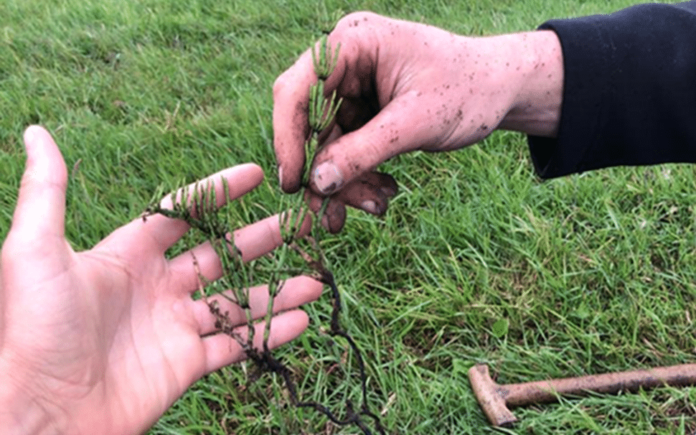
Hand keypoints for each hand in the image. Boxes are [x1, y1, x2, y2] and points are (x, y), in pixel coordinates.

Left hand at [0, 126, 321, 433]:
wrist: (40, 412)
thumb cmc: (33, 329)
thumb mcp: (35, 251)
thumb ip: (47, 191)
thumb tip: (37, 132)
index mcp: (127, 255)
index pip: (182, 213)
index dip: (218, 192)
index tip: (255, 174)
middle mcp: (156, 287)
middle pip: (221, 255)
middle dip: (262, 240)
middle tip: (300, 224)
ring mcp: (174, 326)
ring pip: (237, 301)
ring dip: (277, 291)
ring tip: (315, 280)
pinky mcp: (185, 364)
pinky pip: (236, 344)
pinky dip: (270, 333)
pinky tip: (301, 320)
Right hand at [273, 12, 563, 231]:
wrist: (501, 90)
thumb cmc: (468, 90)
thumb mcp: (416, 123)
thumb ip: (364, 151)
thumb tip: (316, 184)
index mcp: (353, 42)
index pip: (298, 89)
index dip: (288, 138)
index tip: (293, 184)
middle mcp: (345, 62)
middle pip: (309, 124)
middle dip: (324, 172)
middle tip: (334, 216)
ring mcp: (352, 88)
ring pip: (327, 145)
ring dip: (345, 182)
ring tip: (375, 208)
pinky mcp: (362, 111)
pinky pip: (347, 151)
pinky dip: (360, 176)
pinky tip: (381, 197)